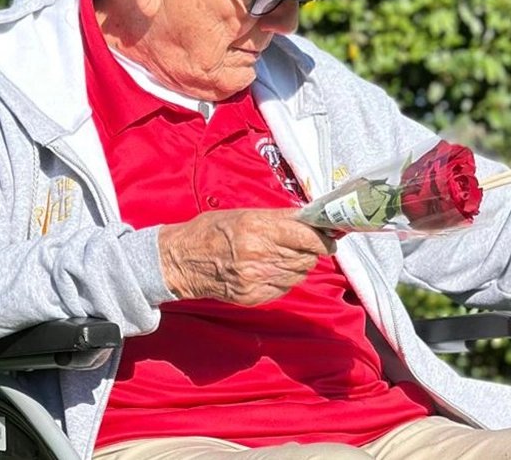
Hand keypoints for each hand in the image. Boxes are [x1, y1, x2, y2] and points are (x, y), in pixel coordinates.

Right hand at [158, 209, 335, 304]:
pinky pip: (285, 287)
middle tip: (305, 242)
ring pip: (299, 273)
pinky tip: (270, 268)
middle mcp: (259, 256)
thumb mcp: (246, 214)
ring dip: (298, 264)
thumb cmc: (212, 232)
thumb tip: (312, 218)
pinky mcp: (253, 296)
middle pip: (307, 257)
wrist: (180, 261)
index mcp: (258, 230)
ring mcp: (256, 279)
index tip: (330, 236)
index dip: (323, 238)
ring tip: (281, 254)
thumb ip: (281, 218)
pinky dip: (285, 278)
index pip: (308, 237)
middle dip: (311, 250)